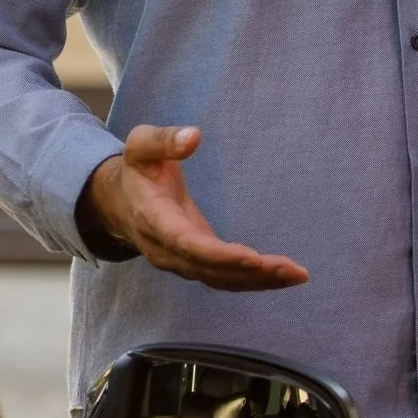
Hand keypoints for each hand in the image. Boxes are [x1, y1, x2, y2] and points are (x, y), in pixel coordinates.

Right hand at [79, 125, 307, 292]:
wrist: (120, 202)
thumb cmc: (137, 169)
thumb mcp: (140, 145)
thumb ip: (164, 140)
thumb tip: (194, 137)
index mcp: (153, 219)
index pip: (186, 243)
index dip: (218, 254)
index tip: (252, 257)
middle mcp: (167, 250)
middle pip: (210, 269)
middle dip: (251, 272)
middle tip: (292, 270)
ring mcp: (182, 262)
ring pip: (221, 280)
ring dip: (259, 281)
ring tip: (297, 275)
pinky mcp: (197, 264)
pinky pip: (225, 278)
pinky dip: (254, 280)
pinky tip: (284, 276)